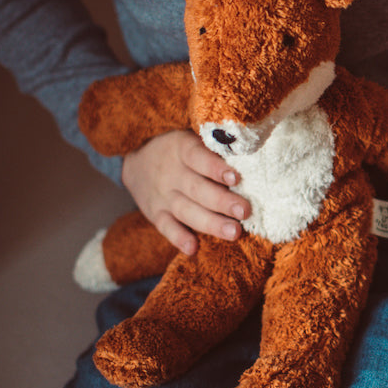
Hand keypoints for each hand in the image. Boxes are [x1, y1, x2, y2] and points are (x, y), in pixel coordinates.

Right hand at [122, 130, 250, 254]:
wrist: (137, 164)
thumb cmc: (179, 151)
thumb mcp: (190, 139)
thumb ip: (214, 147)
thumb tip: (250, 154)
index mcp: (181, 149)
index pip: (198, 157)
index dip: (216, 168)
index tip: (235, 178)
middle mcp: (172, 174)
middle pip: (197, 189)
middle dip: (222, 202)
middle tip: (244, 211)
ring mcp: (163, 196)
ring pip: (187, 211)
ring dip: (211, 223)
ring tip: (234, 232)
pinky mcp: (157, 215)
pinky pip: (166, 228)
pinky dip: (178, 238)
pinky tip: (193, 248)